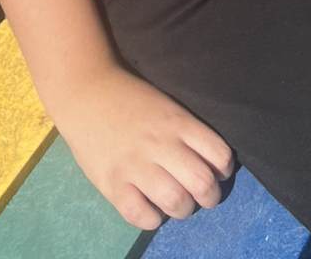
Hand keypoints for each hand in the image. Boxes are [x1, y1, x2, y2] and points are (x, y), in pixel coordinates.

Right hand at [50, 63, 235, 231]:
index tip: (216, 173)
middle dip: (209, 197)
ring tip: (176, 202)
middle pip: (202, 184)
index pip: (219, 154)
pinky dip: (152, 218)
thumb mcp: (167, 107)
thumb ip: (187, 133)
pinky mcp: (113, 184)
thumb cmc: (130, 99)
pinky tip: (149, 207)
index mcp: (178, 122)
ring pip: (176, 202)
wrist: (87, 91)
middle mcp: (161, 144)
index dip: (223, 170)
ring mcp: (136, 165)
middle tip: (200, 196)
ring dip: (182, 209)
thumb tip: (210, 165)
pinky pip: (142, 216)